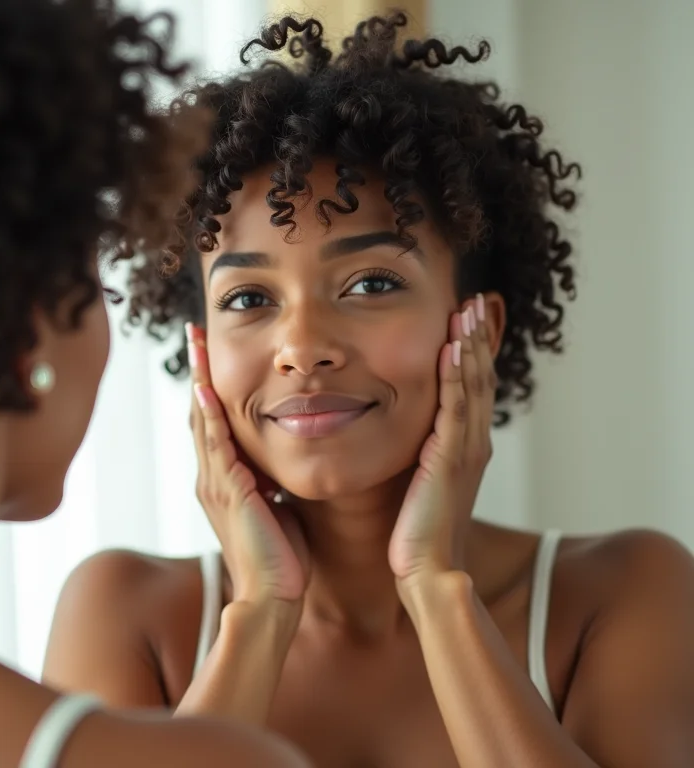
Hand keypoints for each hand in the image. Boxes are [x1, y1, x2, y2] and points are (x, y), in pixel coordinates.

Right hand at [186, 323, 308, 605]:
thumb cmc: (280, 558)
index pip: (212, 422)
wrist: (274, 597)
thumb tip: (279, 467)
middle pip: (200, 412)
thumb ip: (271, 484)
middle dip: (199, 370)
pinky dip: (210, 417)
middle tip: (196, 332)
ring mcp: (217, 485)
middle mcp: (212, 478)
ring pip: (203, 421)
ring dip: (201, 380)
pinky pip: (216, 447)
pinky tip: (207, 390)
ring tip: (197, 343)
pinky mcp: (230, 493)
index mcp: (224, 480)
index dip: (210, 385)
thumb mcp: (276, 509)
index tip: (211, 352)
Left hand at [388, 295, 494, 582]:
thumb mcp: (420, 484)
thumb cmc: (416, 533)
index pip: (471, 389)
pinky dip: (456, 376)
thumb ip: (420, 457)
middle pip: (479, 379)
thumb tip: (402, 436)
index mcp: (465, 448)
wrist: (424, 571)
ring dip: (470, 346)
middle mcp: (472, 444)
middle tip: (474, 300)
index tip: (465, 319)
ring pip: (472, 387)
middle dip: (476, 338)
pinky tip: (452, 347)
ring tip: (468, 309)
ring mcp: (465, 451)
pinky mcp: (449, 461)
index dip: (471, 353)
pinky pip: (454, 409)